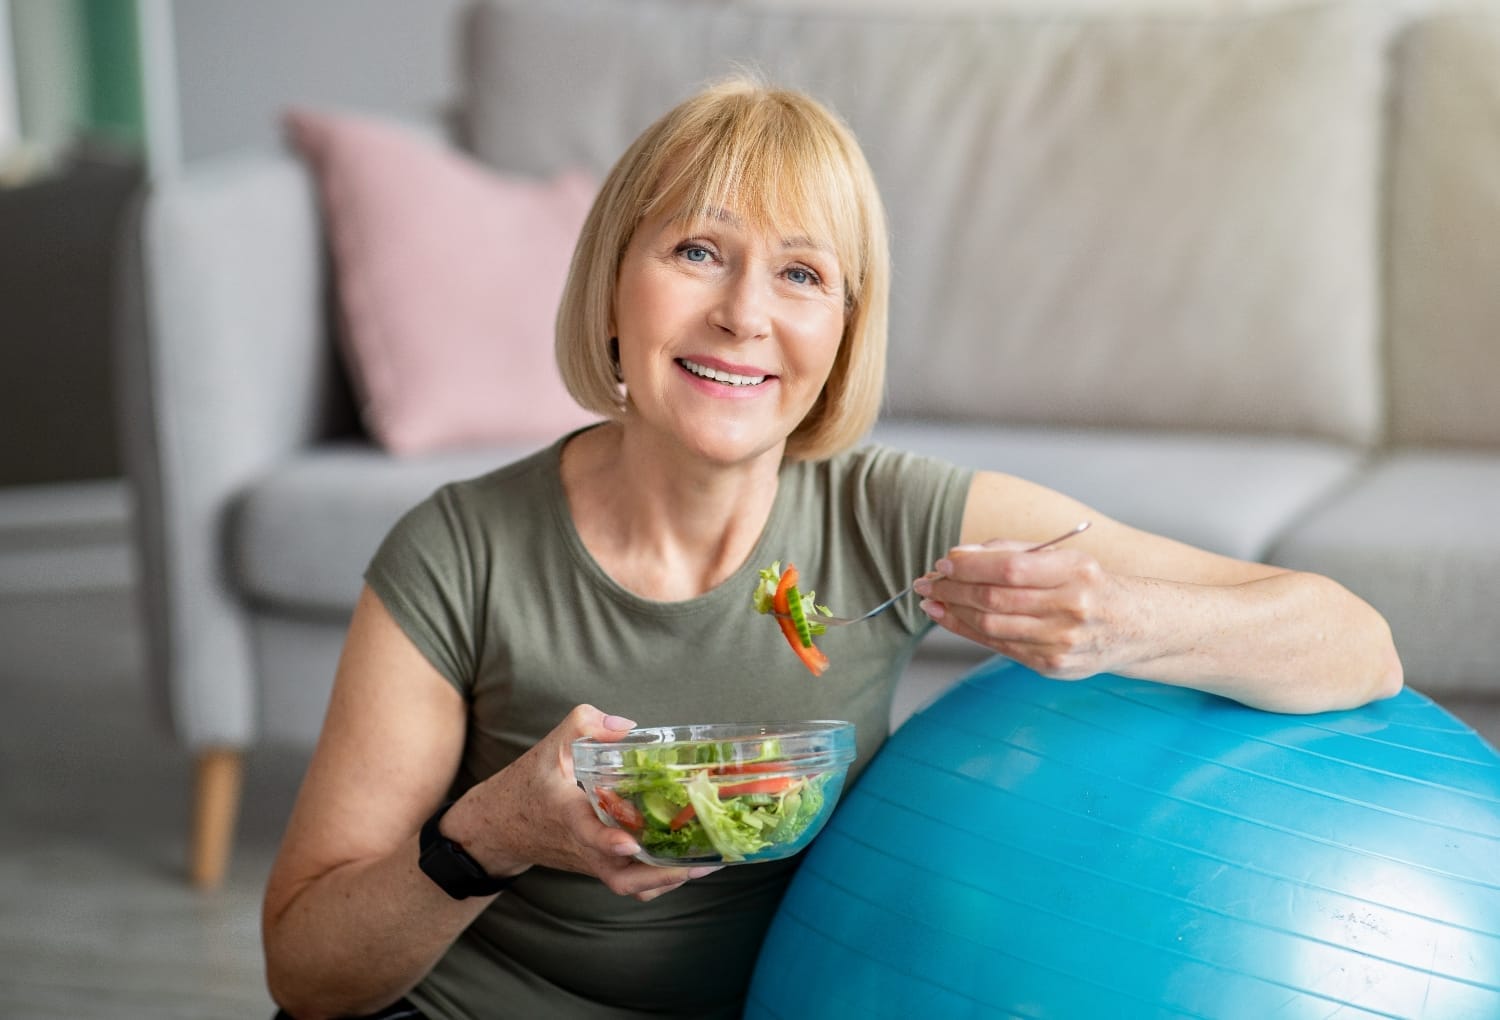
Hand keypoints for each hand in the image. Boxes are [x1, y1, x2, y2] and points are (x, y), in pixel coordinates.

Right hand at [442, 704, 719, 901]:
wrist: (500, 826)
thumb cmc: (528, 784)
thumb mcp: (549, 746)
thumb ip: (584, 725)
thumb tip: (627, 726)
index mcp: (566, 814)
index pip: (586, 833)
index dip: (606, 842)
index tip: (629, 844)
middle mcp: (581, 845)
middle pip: (618, 875)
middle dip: (659, 874)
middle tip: (698, 862)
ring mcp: (590, 861)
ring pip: (627, 885)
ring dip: (666, 881)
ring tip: (705, 864)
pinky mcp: (597, 867)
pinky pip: (628, 884)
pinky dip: (656, 882)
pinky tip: (685, 865)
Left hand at [914, 538, 1123, 678]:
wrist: (1132, 628)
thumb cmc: (1089, 586)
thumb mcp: (1064, 557)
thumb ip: (1013, 551)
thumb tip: (959, 556)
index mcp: (1076, 572)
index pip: (1011, 568)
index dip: (970, 566)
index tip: (944, 563)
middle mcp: (1072, 608)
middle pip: (996, 599)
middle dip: (952, 590)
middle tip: (927, 582)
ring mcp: (1062, 642)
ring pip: (991, 626)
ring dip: (953, 612)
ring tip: (933, 600)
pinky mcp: (1052, 666)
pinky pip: (999, 646)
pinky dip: (968, 632)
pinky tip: (950, 618)